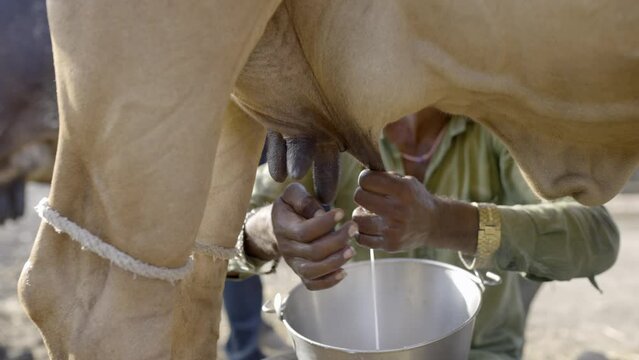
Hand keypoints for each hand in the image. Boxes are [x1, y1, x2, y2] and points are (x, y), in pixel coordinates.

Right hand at [272, 183, 356, 289]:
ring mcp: (294, 263)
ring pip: (313, 271)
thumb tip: (319, 213)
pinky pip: (312, 284)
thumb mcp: (292, 194)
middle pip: (313, 252)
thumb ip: (303, 199)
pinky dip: (328, 282)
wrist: (279, 225)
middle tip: (353, 228)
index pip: (305, 231)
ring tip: (351, 250)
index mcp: (284, 229)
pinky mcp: (302, 273)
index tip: (341, 212)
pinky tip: (343, 271)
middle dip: (337, 241)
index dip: (324, 223)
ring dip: (335, 262)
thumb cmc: (292, 207)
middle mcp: (288, 249)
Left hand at [353, 170, 477, 252]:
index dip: (364, 179)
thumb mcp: (407, 182)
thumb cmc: (416, 199)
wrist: (434, 224)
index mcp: (403, 190)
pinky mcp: (390, 245)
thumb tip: (362, 176)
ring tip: (367, 213)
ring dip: (359, 214)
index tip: (369, 182)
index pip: (367, 180)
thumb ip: (385, 177)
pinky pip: (361, 239)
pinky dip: (360, 232)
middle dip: (361, 195)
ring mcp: (393, 230)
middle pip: (359, 197)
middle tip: (368, 197)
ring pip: (357, 219)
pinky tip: (368, 226)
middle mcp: (398, 210)